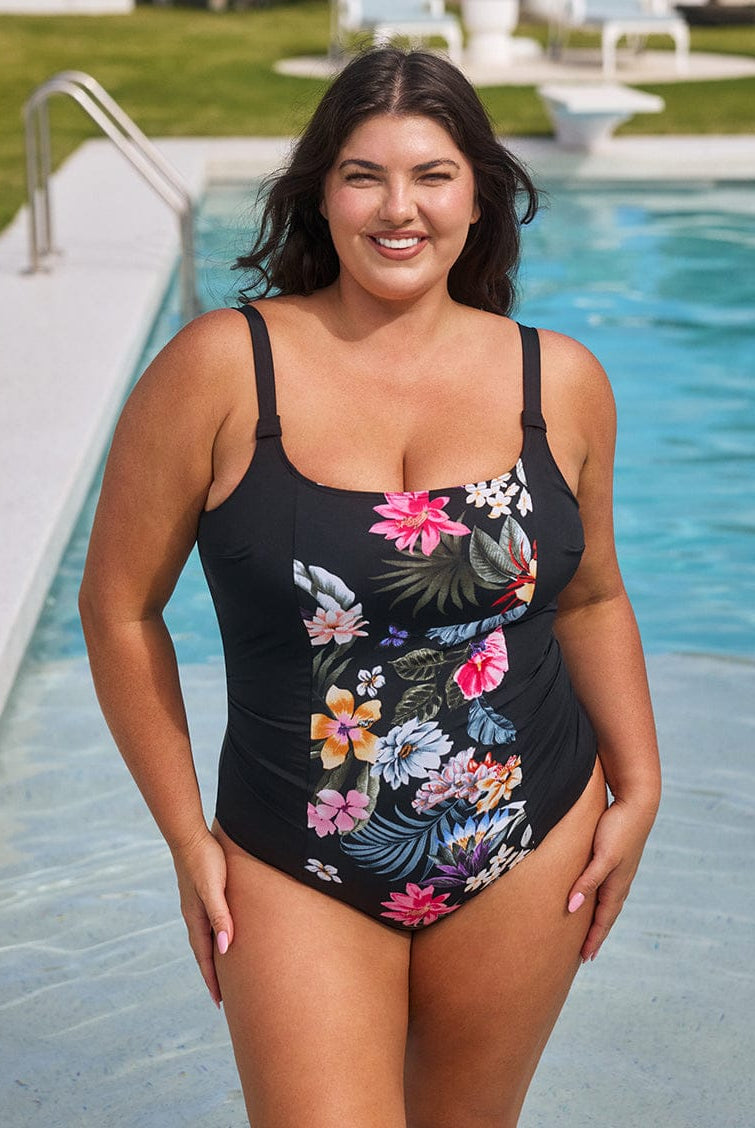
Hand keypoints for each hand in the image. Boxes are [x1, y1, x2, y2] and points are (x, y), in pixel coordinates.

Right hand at [171, 829, 233, 1006]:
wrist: (190, 835)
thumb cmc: (205, 860)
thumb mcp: (214, 889)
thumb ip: (220, 916)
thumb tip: (226, 949)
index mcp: (196, 919)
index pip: (205, 958)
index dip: (213, 981)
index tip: (220, 1003)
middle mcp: (194, 916)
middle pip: (204, 953)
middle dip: (213, 975)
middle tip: (224, 998)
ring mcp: (197, 905)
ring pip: (207, 939)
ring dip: (214, 957)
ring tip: (225, 972)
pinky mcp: (202, 893)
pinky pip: (209, 923)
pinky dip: (215, 937)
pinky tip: (224, 935)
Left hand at [567, 796, 656, 961]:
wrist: (637, 803)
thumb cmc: (619, 828)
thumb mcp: (602, 857)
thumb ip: (588, 882)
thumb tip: (571, 908)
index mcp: (616, 885)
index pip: (603, 920)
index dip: (593, 939)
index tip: (584, 958)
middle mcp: (619, 881)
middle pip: (606, 915)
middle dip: (596, 935)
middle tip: (586, 954)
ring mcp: (618, 870)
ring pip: (606, 902)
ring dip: (598, 918)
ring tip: (589, 931)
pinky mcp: (614, 858)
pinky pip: (604, 886)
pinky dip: (598, 899)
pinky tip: (593, 896)